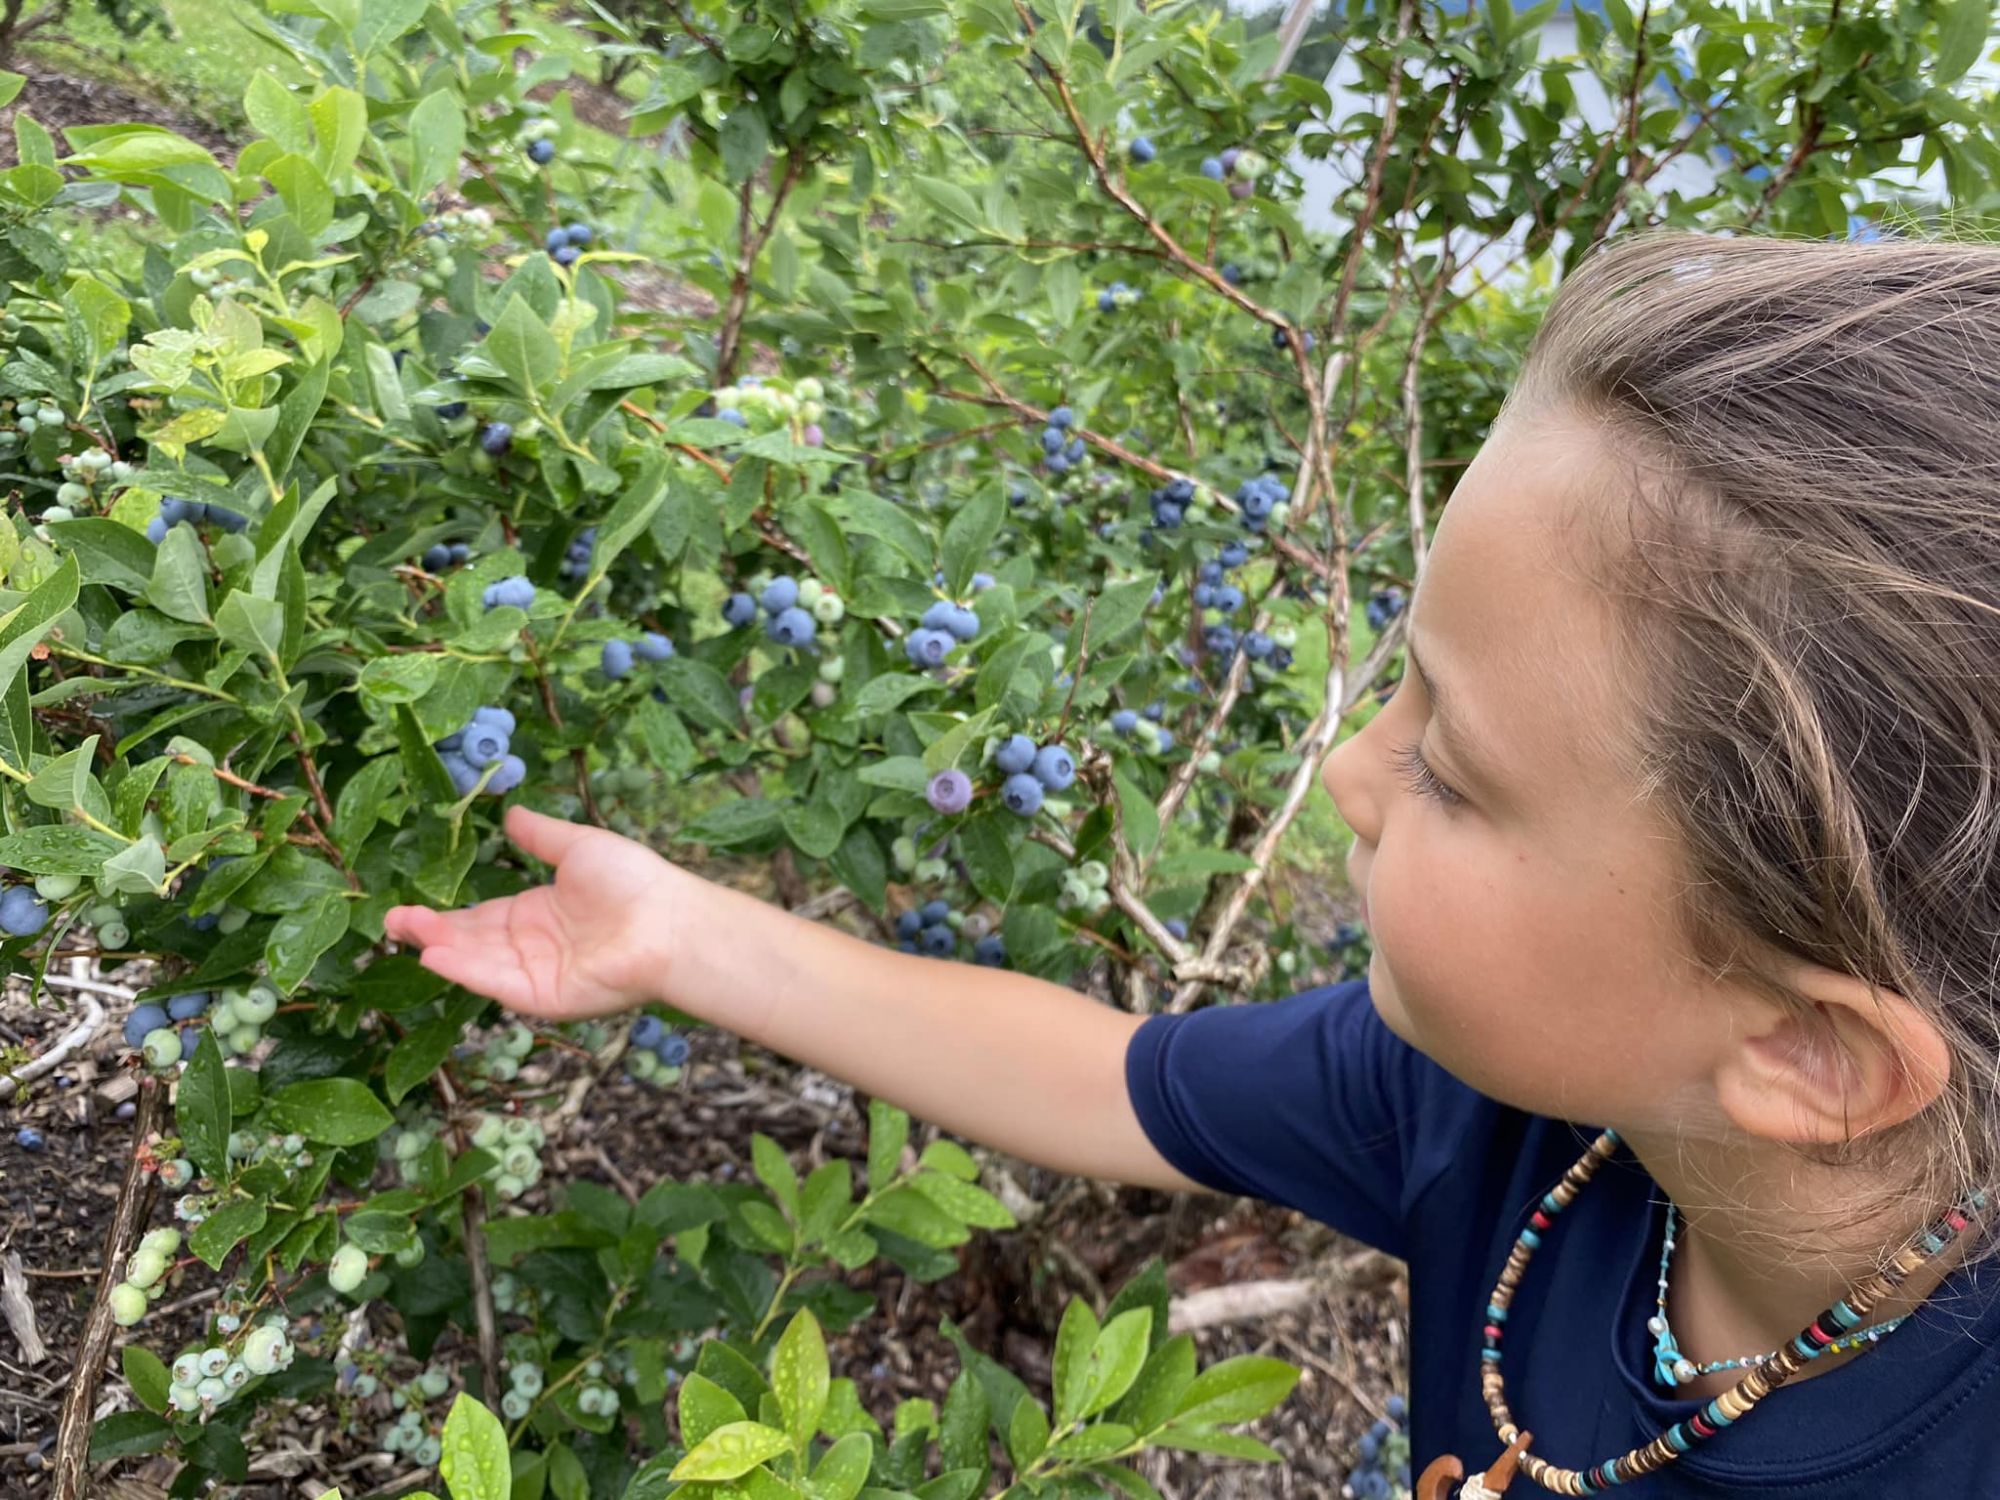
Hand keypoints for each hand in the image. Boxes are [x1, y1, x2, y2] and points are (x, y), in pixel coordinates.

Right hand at [384, 806, 685, 1020]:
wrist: (669, 920)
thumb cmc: (633, 881)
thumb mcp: (579, 847)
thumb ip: (542, 836)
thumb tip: (511, 813)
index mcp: (538, 913)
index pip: (481, 918)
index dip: (445, 915)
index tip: (408, 907)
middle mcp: (532, 947)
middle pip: (471, 942)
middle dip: (431, 932)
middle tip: (390, 922)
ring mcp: (537, 974)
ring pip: (478, 963)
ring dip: (441, 949)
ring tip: (403, 931)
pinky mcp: (545, 997)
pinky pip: (500, 984)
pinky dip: (468, 971)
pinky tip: (437, 955)